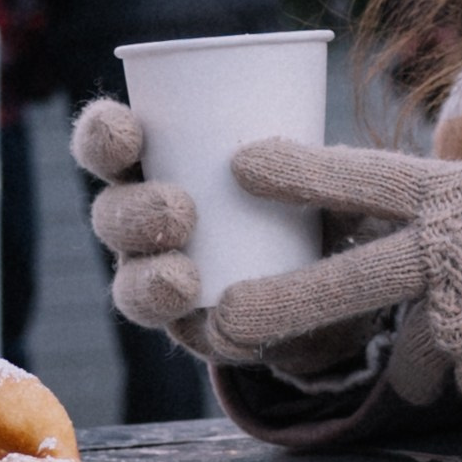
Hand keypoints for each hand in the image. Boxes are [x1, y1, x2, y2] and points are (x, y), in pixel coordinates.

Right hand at [69, 98, 401, 386]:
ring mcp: (164, 277)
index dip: (103, 135)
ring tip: (182, 277)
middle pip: (112, 214)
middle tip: (179, 210)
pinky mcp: (193, 329)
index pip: (114, 142)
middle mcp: (150, 220)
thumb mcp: (340, 171)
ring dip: (148, 277)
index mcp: (164, 162)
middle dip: (132, 213)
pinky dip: (182, 324)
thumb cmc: (331, 201)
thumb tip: (269, 156)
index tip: (128, 132)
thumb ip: (320, 162)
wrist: (358, 286)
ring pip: (130, 279)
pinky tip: (203, 315)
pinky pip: (174, 330)